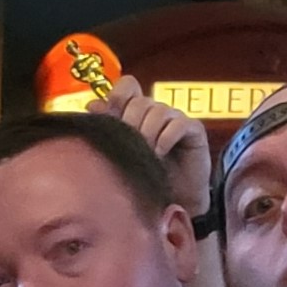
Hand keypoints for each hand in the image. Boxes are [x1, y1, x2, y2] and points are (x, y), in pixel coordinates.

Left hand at [97, 74, 212, 218]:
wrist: (170, 202)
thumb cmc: (142, 178)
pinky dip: (166, 138)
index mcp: (135, 112)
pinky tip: (160, 154)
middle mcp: (155, 111)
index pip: (128, 85)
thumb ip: (107, 127)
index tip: (111, 115)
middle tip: (130, 147)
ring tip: (146, 154)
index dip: (118, 95)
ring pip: (158, 110)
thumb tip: (93, 105)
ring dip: (148, 133)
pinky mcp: (193, 129)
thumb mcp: (119, 153)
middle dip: (131, 123)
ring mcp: (175, 118)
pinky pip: (178, 123)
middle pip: (140, 101)